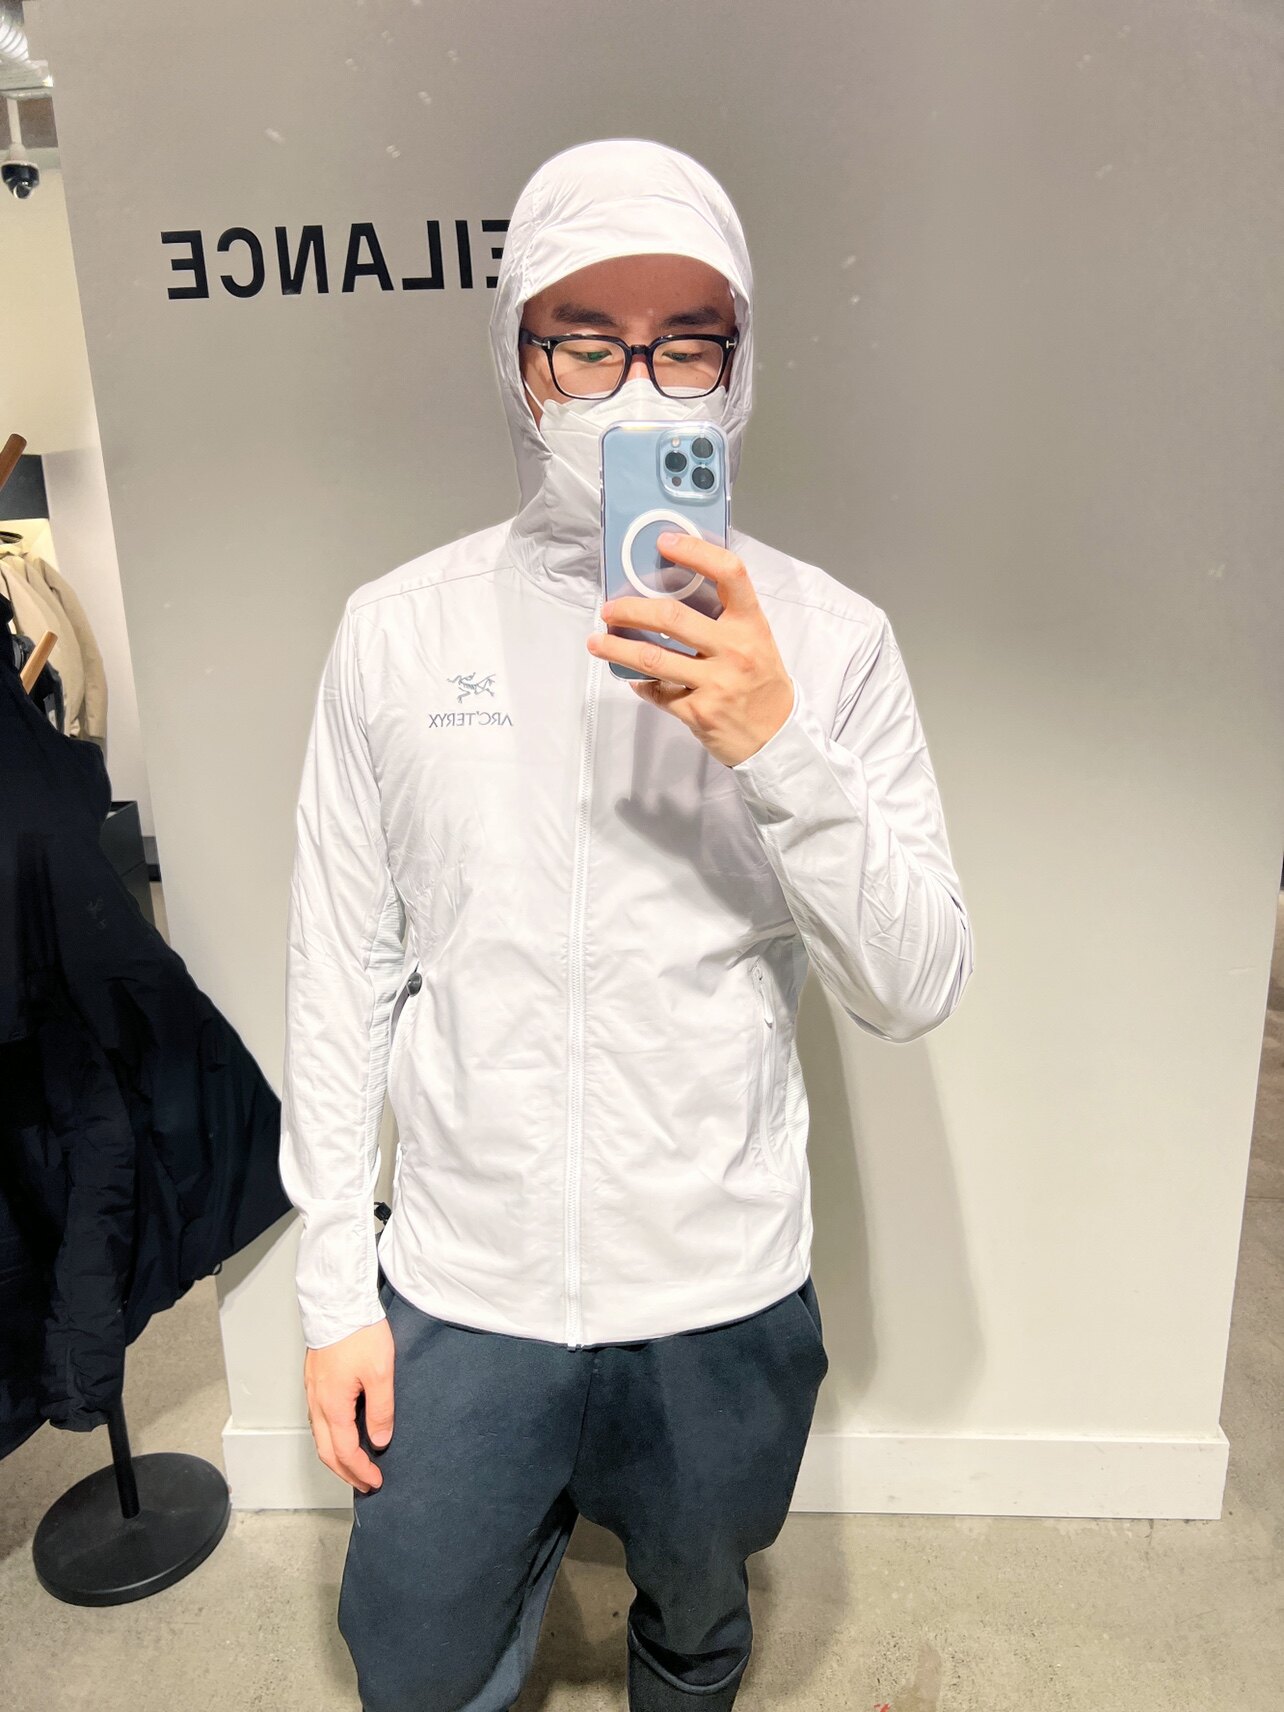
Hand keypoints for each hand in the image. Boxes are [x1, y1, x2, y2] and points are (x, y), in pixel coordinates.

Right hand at [304, 1318, 394, 1492]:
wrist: (338, 1302)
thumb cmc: (359, 1332)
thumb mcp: (380, 1373)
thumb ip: (380, 1410)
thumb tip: (379, 1440)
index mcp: (333, 1405)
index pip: (344, 1452)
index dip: (360, 1471)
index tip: (375, 1481)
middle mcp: (318, 1402)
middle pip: (326, 1451)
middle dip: (345, 1472)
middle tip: (364, 1483)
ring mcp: (313, 1391)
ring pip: (319, 1436)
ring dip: (336, 1455)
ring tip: (354, 1464)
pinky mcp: (314, 1380)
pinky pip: (318, 1419)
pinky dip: (330, 1436)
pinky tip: (342, 1432)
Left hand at [587, 533, 793, 767]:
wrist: (777, 738)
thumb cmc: (762, 683)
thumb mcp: (756, 641)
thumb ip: (724, 619)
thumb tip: (673, 593)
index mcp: (751, 624)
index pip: (729, 574)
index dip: (696, 552)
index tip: (665, 542)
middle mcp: (735, 649)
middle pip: (671, 617)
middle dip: (631, 609)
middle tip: (610, 609)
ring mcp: (716, 682)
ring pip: (652, 657)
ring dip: (616, 647)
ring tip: (597, 642)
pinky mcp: (698, 711)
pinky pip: (658, 692)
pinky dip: (641, 684)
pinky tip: (635, 679)